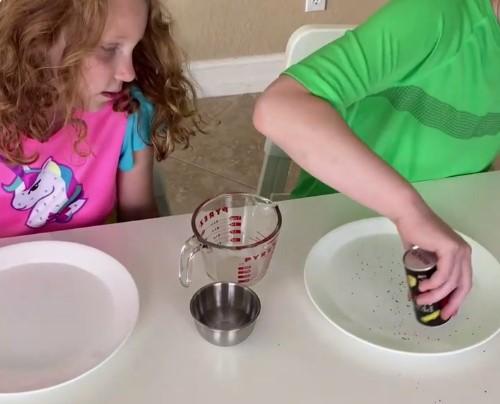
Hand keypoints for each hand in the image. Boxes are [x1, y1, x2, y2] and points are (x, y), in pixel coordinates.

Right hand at [393, 204, 471, 319]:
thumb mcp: (421, 257)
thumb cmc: (412, 232)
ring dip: (435, 294)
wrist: (408, 215)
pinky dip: (433, 284)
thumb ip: (423, 272)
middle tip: (438, 313)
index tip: (446, 313)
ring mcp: (459, 250)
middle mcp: (464, 253)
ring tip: (420, 298)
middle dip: (451, 302)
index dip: (456, 299)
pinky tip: (422, 286)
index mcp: (460, 255)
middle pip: (462, 285)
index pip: (463, 282)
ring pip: (451, 282)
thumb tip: (416, 291)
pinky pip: (444, 274)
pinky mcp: (450, 249)